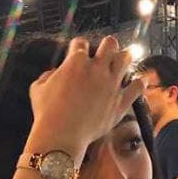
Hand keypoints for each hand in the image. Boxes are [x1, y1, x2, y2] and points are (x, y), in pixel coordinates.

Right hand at [28, 36, 144, 156]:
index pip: (80, 43)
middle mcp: (97, 68)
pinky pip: (137, 87)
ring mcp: (111, 85)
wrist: (62, 135)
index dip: (78, 46)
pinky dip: (139, 83)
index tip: (77, 52)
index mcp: (76, 62)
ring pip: (126, 59)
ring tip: (121, 62)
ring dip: (123, 58)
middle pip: (109, 43)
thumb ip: (46, 76)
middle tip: (104, 52)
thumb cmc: (46, 113)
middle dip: (106, 46)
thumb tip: (52, 74)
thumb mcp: (37, 89)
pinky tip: (140, 82)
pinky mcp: (120, 102)